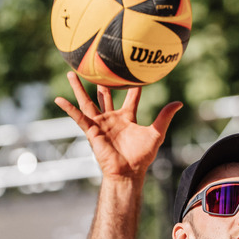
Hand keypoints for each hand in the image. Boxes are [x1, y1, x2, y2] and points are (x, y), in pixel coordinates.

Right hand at [55, 72, 181, 178]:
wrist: (129, 171)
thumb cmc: (142, 156)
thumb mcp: (156, 133)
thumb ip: (164, 117)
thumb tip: (179, 102)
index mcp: (127, 118)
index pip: (130, 98)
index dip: (132, 87)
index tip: (132, 72)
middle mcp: (112, 119)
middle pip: (104, 97)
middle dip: (101, 83)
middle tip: (97, 68)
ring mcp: (100, 124)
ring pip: (87, 102)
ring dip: (79, 88)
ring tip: (71, 73)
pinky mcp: (91, 130)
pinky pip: (78, 117)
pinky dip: (69, 108)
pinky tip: (59, 99)